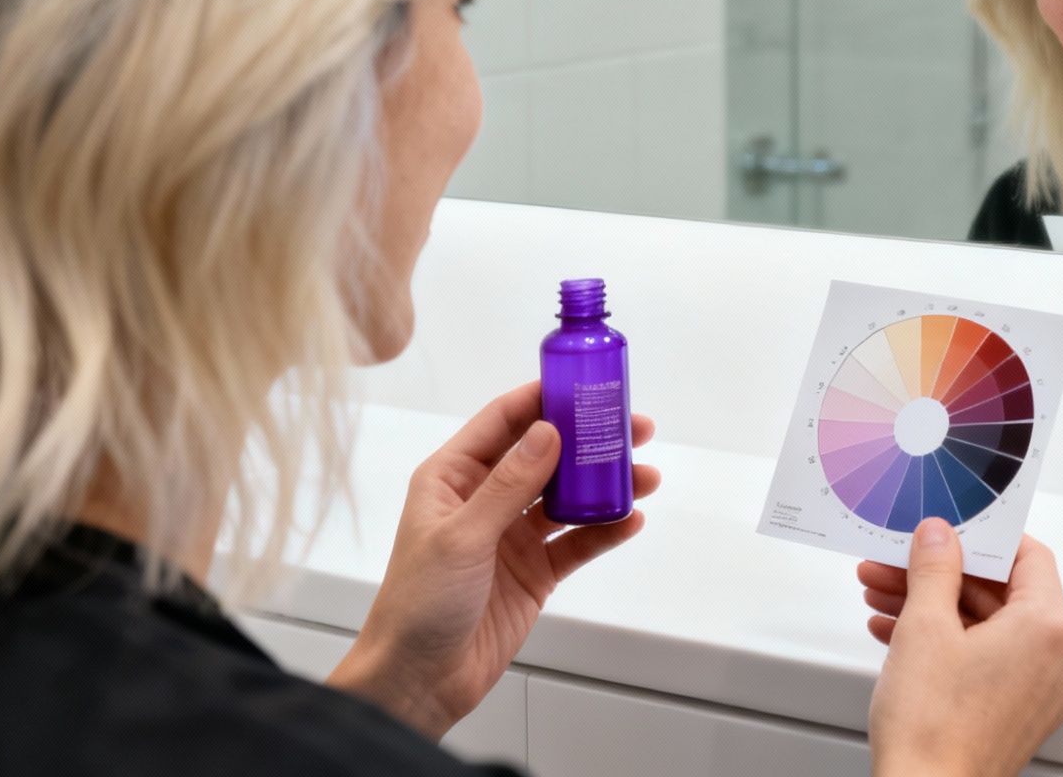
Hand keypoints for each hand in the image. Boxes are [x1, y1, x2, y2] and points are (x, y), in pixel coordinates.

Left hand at [326, 381, 659, 737]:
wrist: (418, 679)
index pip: (502, 421)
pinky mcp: (534, 572)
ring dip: (605, 486)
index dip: (543, 399)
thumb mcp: (462, 536)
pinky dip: (604, 530)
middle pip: (545, 455)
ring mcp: (511, 536)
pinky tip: (629, 519)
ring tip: (644, 476)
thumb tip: (547, 433)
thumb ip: (509, 485)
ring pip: (567, 497)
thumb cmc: (417, 604)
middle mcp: (483, 499)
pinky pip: (576, 542)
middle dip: (588, 440)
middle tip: (632, 428)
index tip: (584, 383)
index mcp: (452, 478)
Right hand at [864, 523, 1062, 776]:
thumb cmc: (934, 729)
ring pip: (987, 626)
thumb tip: (941, 536)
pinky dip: (945, 641)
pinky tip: (896, 633)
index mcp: (1047, 628)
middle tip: (896, 562)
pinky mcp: (1015, 712)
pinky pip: (985, 659)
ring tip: (884, 595)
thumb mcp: (925, 626)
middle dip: (940, 574)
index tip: (948, 528)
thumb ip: (935, 567)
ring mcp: (1038, 690)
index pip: (1028, 555)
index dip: (982, 537)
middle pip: (1000, 592)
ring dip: (934, 606)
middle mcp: (1056, 659)